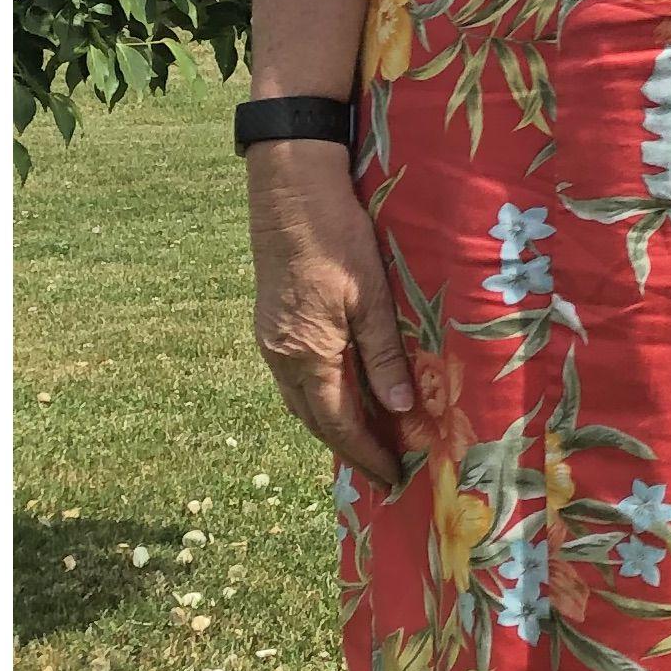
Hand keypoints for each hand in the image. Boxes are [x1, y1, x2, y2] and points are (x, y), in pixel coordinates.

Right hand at [250, 141, 418, 492]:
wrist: (288, 192)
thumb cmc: (336, 237)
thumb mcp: (372, 296)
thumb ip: (382, 356)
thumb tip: (400, 410)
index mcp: (307, 354)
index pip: (339, 423)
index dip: (367, 453)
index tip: (393, 478)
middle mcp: (281, 356)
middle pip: (316, 420)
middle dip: (350, 449)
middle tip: (384, 470)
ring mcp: (271, 341)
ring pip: (301, 401)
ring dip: (332, 425)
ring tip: (367, 443)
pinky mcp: (271, 324)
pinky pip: (295, 378)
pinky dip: (319, 398)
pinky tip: (341, 397)